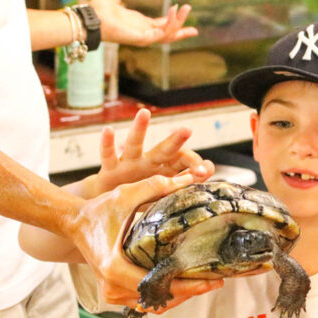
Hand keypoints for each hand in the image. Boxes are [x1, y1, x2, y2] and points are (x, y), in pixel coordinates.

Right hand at [70, 173, 223, 311]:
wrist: (75, 223)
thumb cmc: (99, 210)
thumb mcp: (126, 194)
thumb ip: (155, 186)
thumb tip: (187, 179)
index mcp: (115, 268)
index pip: (158, 285)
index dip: (188, 285)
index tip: (211, 280)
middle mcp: (112, 287)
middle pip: (159, 299)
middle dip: (190, 292)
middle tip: (215, 281)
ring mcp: (111, 293)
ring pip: (152, 304)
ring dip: (178, 296)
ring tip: (203, 282)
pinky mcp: (113, 293)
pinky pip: (143, 301)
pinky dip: (163, 295)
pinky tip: (182, 283)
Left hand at [89, 0, 197, 46]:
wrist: (91, 19)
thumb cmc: (98, 12)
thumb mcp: (111, 3)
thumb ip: (116, 1)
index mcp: (139, 26)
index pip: (160, 27)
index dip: (172, 22)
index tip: (182, 16)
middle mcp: (143, 33)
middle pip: (168, 36)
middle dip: (182, 32)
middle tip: (195, 30)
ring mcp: (144, 37)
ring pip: (168, 34)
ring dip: (179, 22)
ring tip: (186, 8)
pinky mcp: (144, 38)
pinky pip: (162, 32)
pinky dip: (170, 22)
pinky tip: (173, 10)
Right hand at [89, 108, 214, 196]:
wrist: (112, 204)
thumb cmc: (142, 194)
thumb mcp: (164, 190)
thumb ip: (186, 179)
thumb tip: (210, 167)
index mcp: (164, 168)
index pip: (183, 160)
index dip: (194, 164)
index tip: (204, 172)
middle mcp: (148, 162)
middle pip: (164, 149)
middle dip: (175, 140)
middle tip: (187, 130)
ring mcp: (129, 164)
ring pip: (134, 144)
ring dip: (140, 129)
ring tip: (144, 113)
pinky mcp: (110, 170)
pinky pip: (108, 156)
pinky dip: (107, 143)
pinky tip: (108, 130)